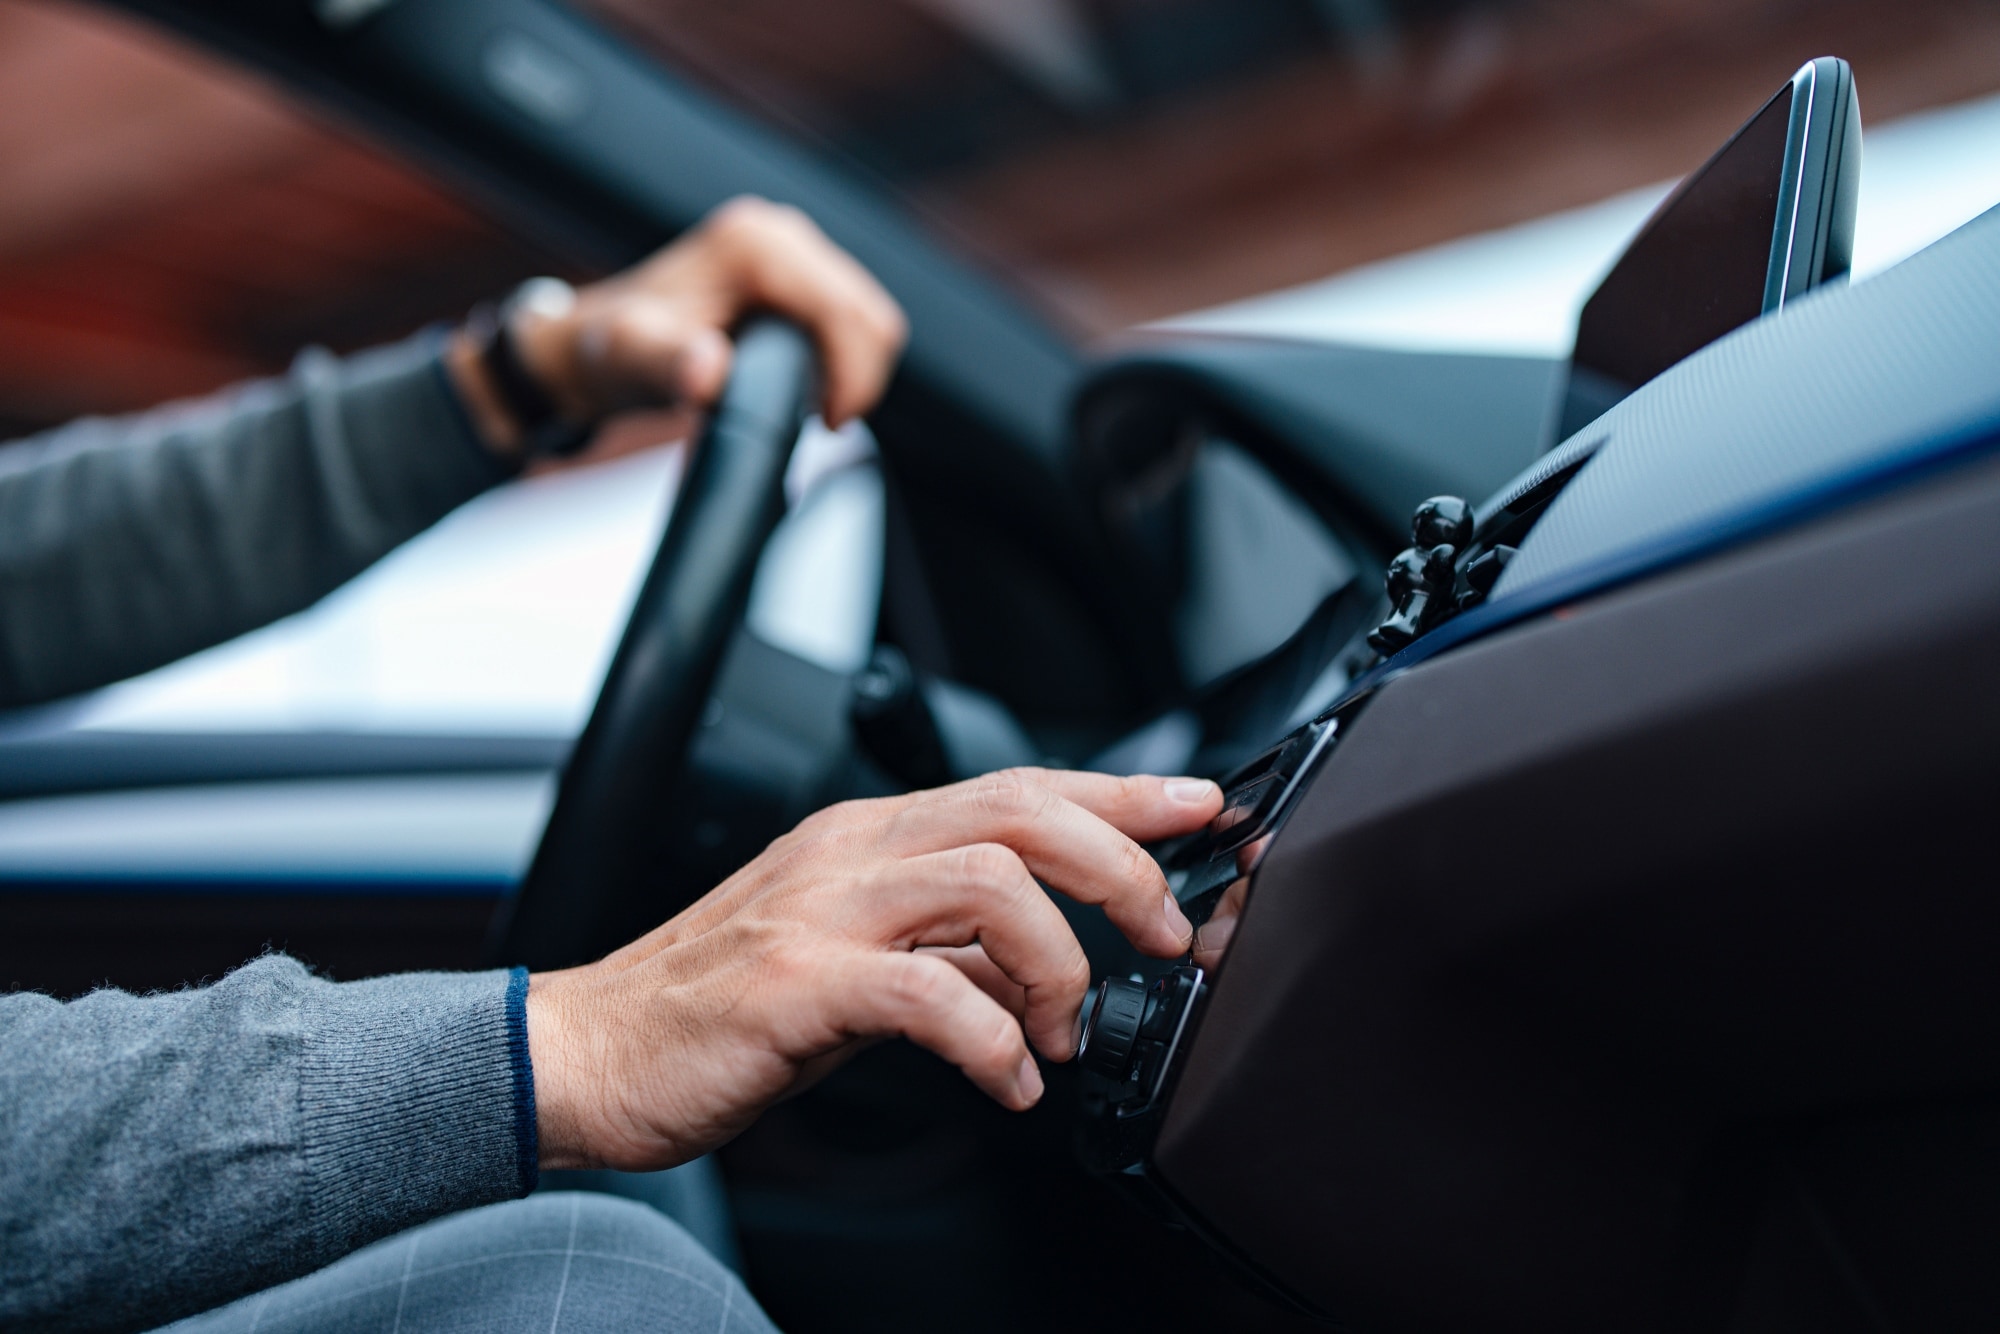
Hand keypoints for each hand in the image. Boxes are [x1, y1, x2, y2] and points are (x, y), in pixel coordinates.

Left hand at [450, 196, 906, 454]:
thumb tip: (709, 372)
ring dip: (853, 372)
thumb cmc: (612, 352)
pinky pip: (851, 320)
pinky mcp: (796, 276)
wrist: (593, 345)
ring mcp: (790, 251)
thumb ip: (671, 366)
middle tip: (818, 423)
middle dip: (857, 376)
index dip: (853, 376)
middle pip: (869, 312)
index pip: (846, 310)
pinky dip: (844, 361)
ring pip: (868, 317)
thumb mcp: (633, 362)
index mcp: (754, 244)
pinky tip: (805, 387)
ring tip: (810, 409)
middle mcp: (778, 235)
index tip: (827, 424)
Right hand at [525, 768, 1222, 1171]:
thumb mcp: (855, 964)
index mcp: (869, 837)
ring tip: (1067, 1029)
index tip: (1201, 806)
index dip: (1122, 792)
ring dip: (1062, 959)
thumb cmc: (718, 1008)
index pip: (1020, 785)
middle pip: (1024, 810)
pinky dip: (993, 1040)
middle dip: (1123, 863)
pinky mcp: (796, 981)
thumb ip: (947, 950)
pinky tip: (1008, 1082)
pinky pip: (931, 993)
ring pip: (992, 880)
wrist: (589, 1051)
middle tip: (1169, 931)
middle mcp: (851, 852)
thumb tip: (1043, 964)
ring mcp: (821, 909)